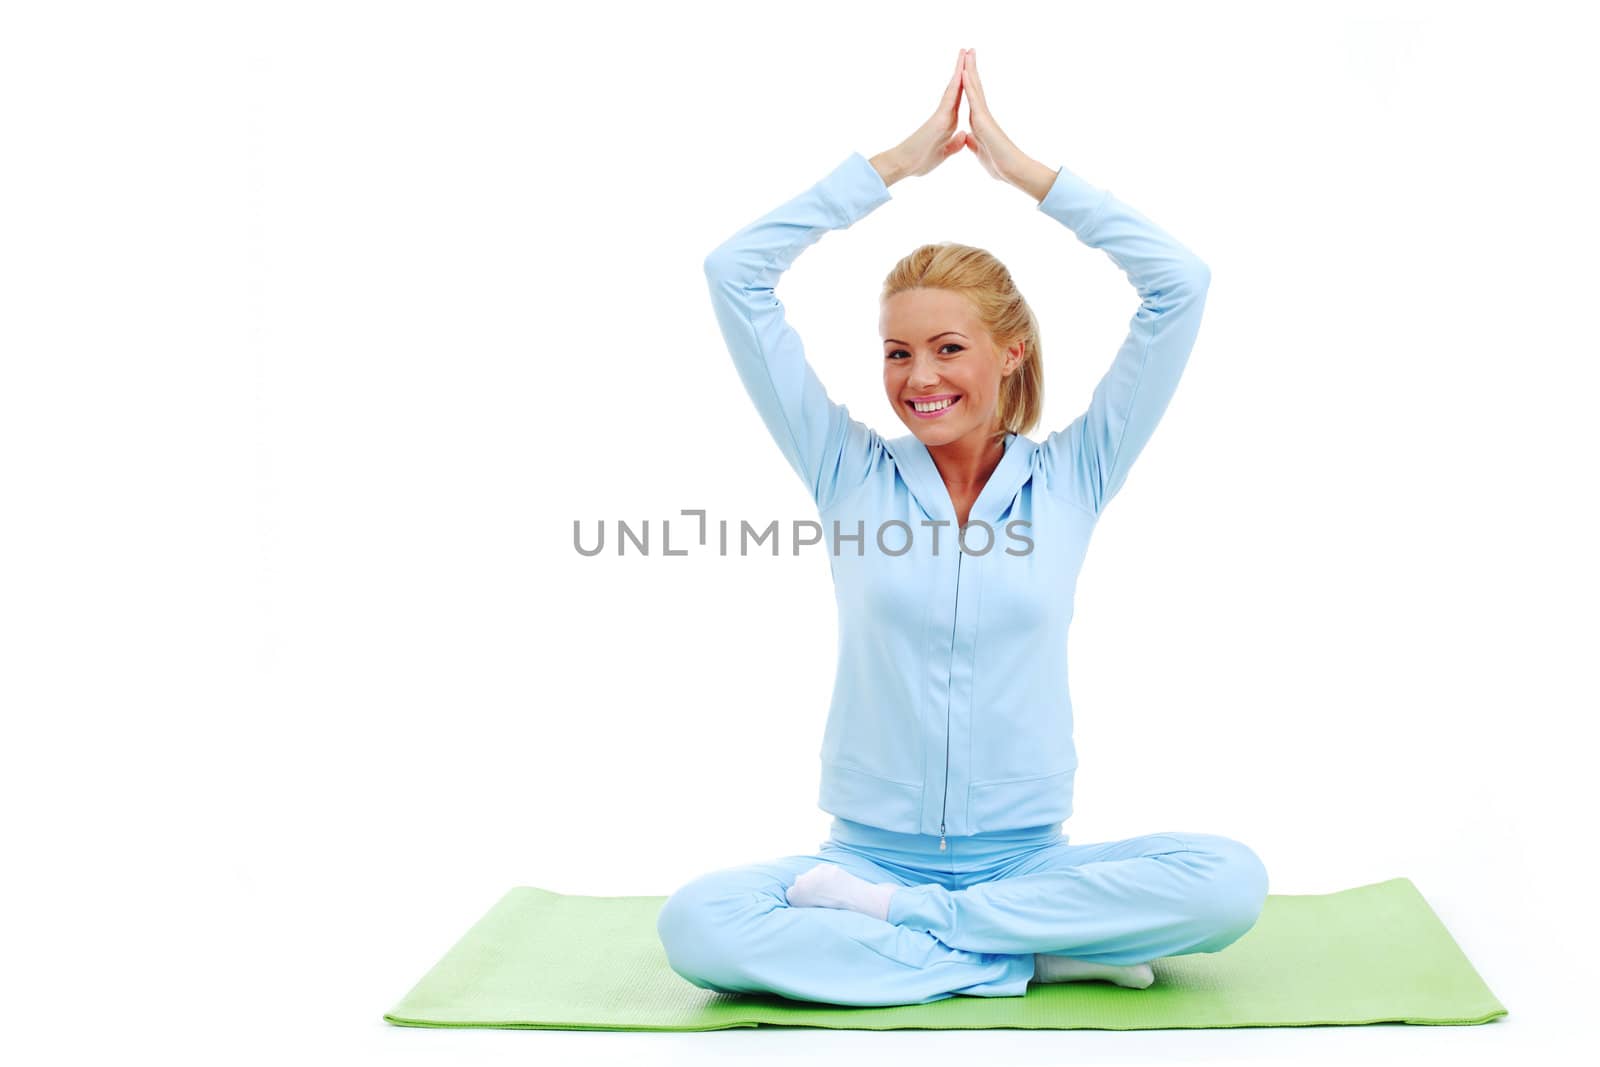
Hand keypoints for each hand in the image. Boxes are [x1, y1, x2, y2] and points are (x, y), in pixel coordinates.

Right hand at [872, 49, 969, 184]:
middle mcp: (945, 115)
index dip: (966, 85)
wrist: (905, 165)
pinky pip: (950, 97)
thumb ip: (954, 144)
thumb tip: (964, 134)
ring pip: (954, 88)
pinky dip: (956, 84)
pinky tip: (961, 71)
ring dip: (959, 69)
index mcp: (948, 123)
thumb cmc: (920, 162)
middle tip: (968, 51)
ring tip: (965, 52)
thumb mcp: (944, 153)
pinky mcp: (939, 118)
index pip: (960, 100)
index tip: (971, 72)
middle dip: (963, 71)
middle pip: (957, 89)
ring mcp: (942, 115)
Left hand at [958, 49, 1033, 185]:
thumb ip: (974, 143)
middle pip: (974, 87)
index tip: (963, 69)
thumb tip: (968, 137)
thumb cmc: (999, 164)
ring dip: (970, 70)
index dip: (967, 83)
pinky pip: (974, 99)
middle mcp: (982, 115)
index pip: (971, 98)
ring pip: (975, 88)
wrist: (1011, 171)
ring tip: (967, 53)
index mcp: (979, 122)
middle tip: (968, 51)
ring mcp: (984, 116)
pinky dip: (968, 86)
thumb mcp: (980, 152)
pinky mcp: (984, 120)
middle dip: (970, 69)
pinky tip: (963, 72)